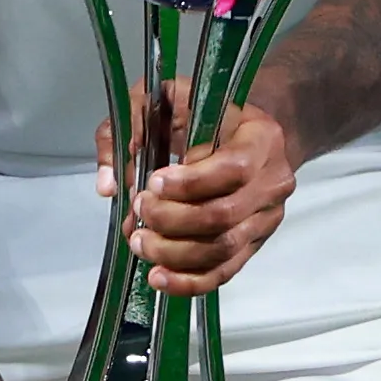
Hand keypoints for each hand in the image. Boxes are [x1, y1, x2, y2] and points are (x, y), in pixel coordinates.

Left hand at [120, 87, 299, 300]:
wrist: (245, 131)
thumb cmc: (204, 111)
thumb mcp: (165, 98)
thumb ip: (130, 127)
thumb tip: (107, 185)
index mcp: (261, 138)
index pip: (232, 169)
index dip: (190, 184)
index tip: (152, 183)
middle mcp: (273, 181)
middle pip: (223, 216)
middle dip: (172, 220)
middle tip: (138, 210)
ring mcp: (266, 218)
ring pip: (222, 249)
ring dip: (173, 253)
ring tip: (139, 242)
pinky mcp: (254, 244)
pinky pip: (224, 272)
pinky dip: (188, 281)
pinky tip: (158, 278)